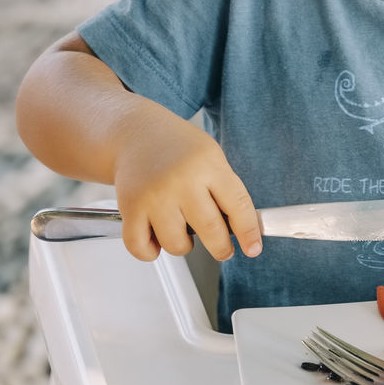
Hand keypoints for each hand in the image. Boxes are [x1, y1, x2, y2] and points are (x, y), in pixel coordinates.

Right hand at [112, 106, 262, 263]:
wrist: (135, 133)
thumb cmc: (176, 147)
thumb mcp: (211, 157)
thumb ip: (227, 191)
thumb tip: (246, 232)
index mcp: (207, 164)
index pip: (238, 206)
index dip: (249, 233)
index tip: (253, 248)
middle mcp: (181, 180)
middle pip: (212, 231)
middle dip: (222, 247)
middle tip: (223, 248)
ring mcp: (154, 195)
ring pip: (177, 245)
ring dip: (183, 245)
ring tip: (181, 227)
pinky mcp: (130, 208)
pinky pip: (142, 248)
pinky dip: (150, 251)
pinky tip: (156, 237)